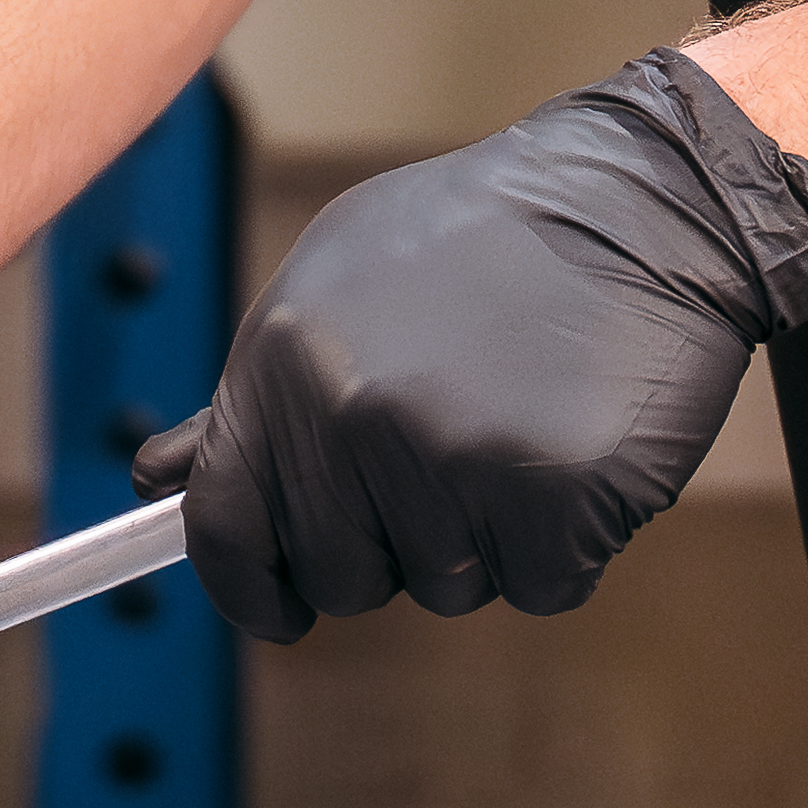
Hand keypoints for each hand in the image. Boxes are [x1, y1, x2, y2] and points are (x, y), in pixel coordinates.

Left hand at [163, 51, 807, 640]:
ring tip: (522, 423)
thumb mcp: (341, 279)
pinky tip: (577, 449)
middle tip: (455, 451)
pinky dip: (566, 544)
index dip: (248, 586)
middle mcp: (357, 418)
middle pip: (343, 575)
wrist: (647, 201)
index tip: (279, 606)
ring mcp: (456, 463)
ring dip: (487, 537)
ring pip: (447, 587)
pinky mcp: (555, 501)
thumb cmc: (491, 239)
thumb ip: (254, 394)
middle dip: (396, 542)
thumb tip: (159, 479)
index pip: (223, 527)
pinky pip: (542, 588)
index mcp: (288, 360)